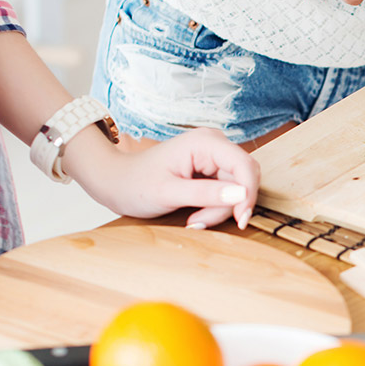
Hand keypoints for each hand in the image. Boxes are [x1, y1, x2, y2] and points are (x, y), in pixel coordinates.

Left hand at [68, 127, 260, 229]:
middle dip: (229, 205)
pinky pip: (228, 191)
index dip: (248, 193)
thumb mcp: (168, 193)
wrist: (116, 182)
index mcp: (204, 142)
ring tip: (194, 220)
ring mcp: (214, 156)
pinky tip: (196, 214)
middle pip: (243, 178)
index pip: (244, 165)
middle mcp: (214, 144)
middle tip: (201, 222)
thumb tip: (242, 195)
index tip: (241, 220)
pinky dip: (216, 207)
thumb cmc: (134, 184)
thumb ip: (205, 193)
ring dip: (220, 209)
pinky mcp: (212, 168)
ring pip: (237, 188)